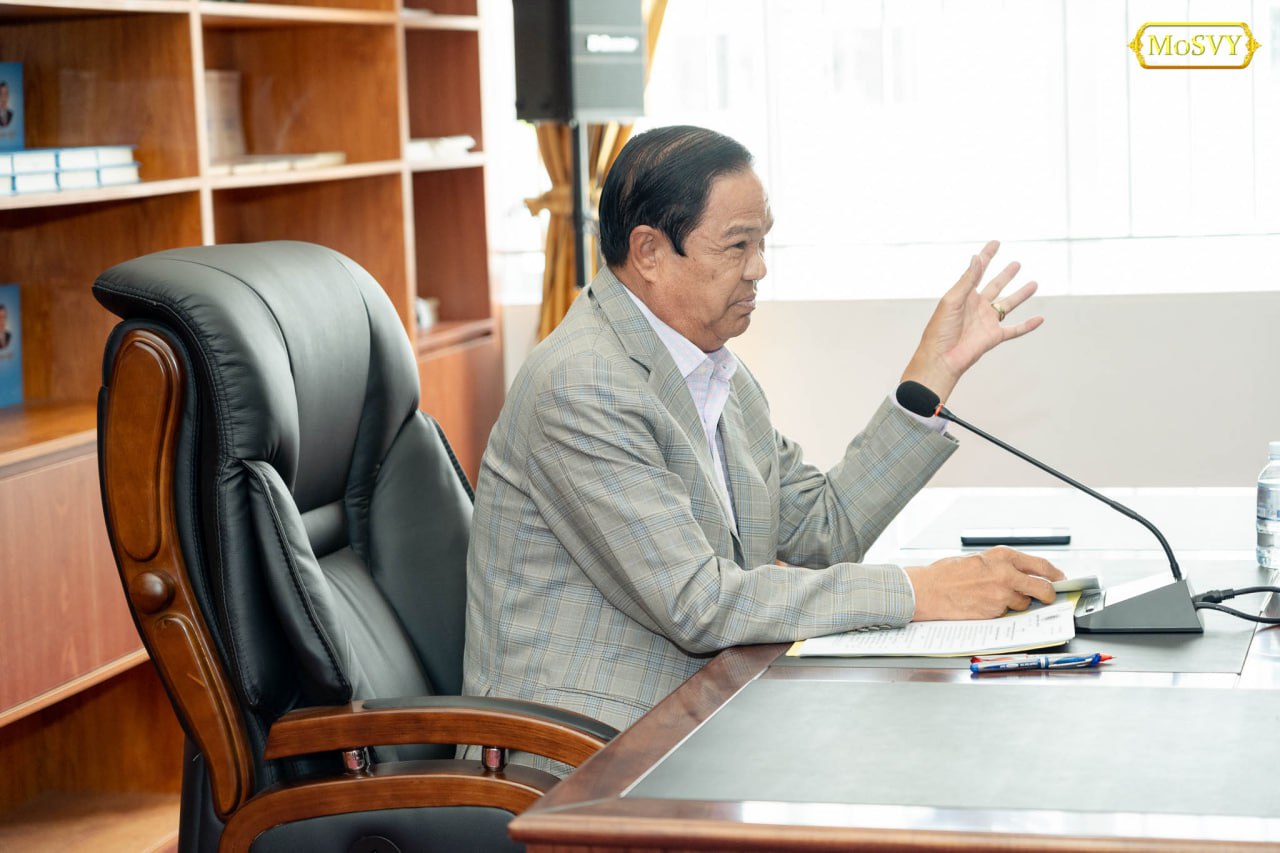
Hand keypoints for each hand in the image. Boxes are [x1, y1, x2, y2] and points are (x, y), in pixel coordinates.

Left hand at [901, 240, 1042, 402]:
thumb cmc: (940, 330)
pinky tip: (1040, 319)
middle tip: (1016, 263)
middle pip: (996, 286)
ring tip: (1034, 284)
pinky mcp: (994, 337)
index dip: (987, 256)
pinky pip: (1015, 329)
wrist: (941, 358)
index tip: (996, 243)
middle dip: (1006, 275)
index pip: (977, 271)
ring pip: (1008, 305)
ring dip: (1021, 295)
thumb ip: (967, 280)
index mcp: (964, 295)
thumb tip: (977, 257)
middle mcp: (977, 306)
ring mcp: (987, 321)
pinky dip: (1028, 325)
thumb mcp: (952, 301)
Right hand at [904, 547, 1062, 620]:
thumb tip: (1022, 574)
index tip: (1059, 579)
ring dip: (1016, 603)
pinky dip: (1001, 611)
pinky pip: (1006, 613)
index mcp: (1002, 556)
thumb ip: (1002, 565)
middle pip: (1042, 588)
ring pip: (1023, 603)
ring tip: (994, 597)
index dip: (1054, 575)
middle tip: (1047, 598)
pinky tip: (985, 604)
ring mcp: (1001, 595)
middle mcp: (1005, 574)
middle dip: (1048, 595)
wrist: (928, 590)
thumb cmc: (947, 574)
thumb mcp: (978, 559)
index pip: (1041, 565)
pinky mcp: (994, 612)